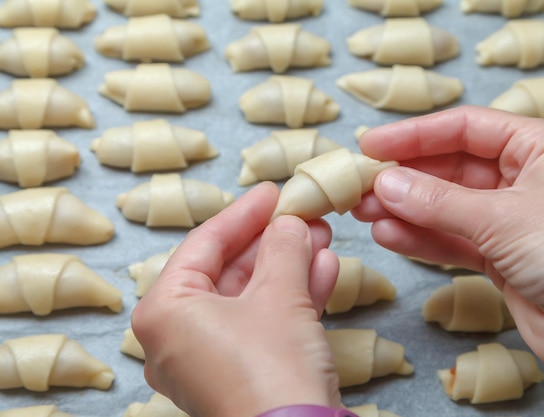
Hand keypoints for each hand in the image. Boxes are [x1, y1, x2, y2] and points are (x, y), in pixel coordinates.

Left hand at [132, 182, 341, 416]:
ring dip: (289, 266)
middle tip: (302, 215)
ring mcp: (209, 359)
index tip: (272, 192)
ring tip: (321, 236)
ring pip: (251, 297)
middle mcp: (178, 336)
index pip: (203, 245)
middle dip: (273, 241)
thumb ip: (283, 247)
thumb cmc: (271, 367)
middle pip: (229, 270)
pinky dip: (292, 297)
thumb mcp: (279, 293)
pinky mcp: (240, 374)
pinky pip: (262, 323)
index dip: (243, 213)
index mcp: (165, 311)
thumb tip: (291, 223)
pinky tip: (324, 270)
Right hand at [351, 106, 543, 402]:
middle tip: (360, 184)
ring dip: (405, 209)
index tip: (371, 145)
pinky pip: (451, 239)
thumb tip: (384, 183)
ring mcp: (508, 219)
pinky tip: (388, 235)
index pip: (464, 128)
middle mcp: (521, 178)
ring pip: (445, 206)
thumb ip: (437, 201)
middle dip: (404, 177)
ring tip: (363, 211)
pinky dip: (420, 238)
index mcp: (536, 147)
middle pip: (449, 168)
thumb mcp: (500, 217)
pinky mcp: (499, 256)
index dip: (414, 134)